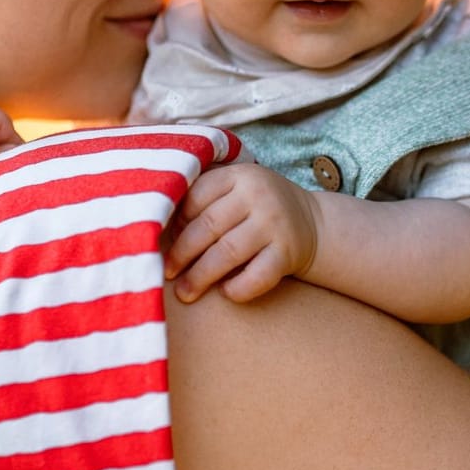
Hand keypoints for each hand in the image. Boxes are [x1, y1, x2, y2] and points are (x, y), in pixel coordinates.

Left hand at [164, 163, 320, 303]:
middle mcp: (258, 195)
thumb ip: (204, 198)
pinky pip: (258, 276)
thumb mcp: (236, 188)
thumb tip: (154, 225)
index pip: (196, 196)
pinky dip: (238, 288)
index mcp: (239, 175)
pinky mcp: (288, 253)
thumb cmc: (258, 209)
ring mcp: (275, 224)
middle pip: (208, 227)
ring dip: (201, 276)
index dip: (176, 221)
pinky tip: (226, 293)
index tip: (164, 238)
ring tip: (185, 292)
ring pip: (228, 253)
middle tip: (167, 272)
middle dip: (182, 254)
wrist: (314, 223)